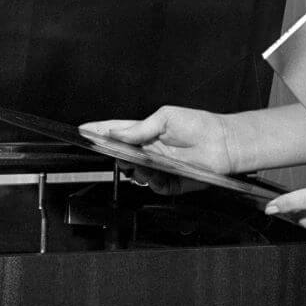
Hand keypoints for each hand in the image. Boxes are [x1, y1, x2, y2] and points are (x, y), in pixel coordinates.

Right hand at [80, 106, 232, 193]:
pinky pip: (154, 188)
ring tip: (147, 163)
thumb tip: (116, 131)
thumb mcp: (166, 118)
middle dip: (118, 156)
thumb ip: (140, 127)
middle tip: (123, 153)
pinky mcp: (169, 183)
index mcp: (146, 131)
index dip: (99, 131)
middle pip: (121, 157)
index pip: (116, 131)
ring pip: (135, 175)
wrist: (224, 143)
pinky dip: (155, 183)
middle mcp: (149, 151)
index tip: (82, 131)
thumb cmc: (199, 125)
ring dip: (138, 170)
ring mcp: (158, 168)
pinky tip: (162, 175)